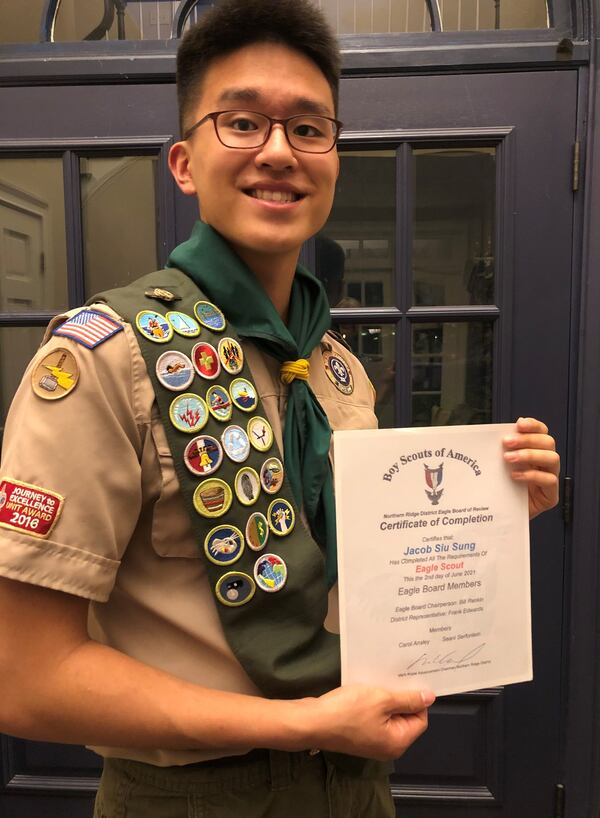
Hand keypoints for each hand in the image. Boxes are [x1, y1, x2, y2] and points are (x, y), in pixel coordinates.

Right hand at [308, 685, 433, 760]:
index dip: (416, 699)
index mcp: (398, 742)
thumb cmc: (348, 711)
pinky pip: (374, 717)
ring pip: (388, 716)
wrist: (312, 721)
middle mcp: (388, 746)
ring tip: (379, 680)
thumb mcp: (381, 699)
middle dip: (400, 698)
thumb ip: (407, 699)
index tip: (408, 680)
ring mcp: (372, 742)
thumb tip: (430, 698)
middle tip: (393, 677)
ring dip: (385, 698)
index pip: (420, 719)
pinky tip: (366, 689)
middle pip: (405, 719)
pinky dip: (373, 703)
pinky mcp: (359, 735)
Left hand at [503, 417, 559, 518]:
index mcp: (535, 452)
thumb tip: (493, 435)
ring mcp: (550, 479)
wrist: (500, 517)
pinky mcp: (550, 496)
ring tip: (509, 458)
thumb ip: (501, 451)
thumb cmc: (500, 489)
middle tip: (507, 442)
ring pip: (553, 459)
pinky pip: (549, 480)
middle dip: (527, 439)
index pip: (542, 433)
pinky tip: (515, 476)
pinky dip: (532, 475)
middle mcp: (545, 463)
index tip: (519, 424)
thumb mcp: (498, 467)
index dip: (533, 426)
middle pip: (548, 443)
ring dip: (530, 455)